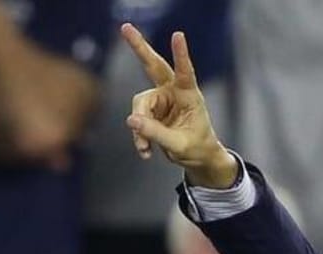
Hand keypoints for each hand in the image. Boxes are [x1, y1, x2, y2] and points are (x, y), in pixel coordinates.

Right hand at [120, 24, 237, 187]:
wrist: (197, 157)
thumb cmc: (197, 148)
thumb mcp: (178, 145)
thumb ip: (156, 133)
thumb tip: (131, 120)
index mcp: (190, 97)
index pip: (185, 73)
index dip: (181, 55)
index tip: (178, 35)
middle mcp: (174, 93)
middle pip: (153, 66)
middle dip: (139, 47)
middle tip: (125, 27)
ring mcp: (161, 100)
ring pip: (139, 105)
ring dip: (140, 128)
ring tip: (146, 148)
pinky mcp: (151, 110)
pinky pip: (137, 119)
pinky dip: (139, 135)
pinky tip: (146, 151)